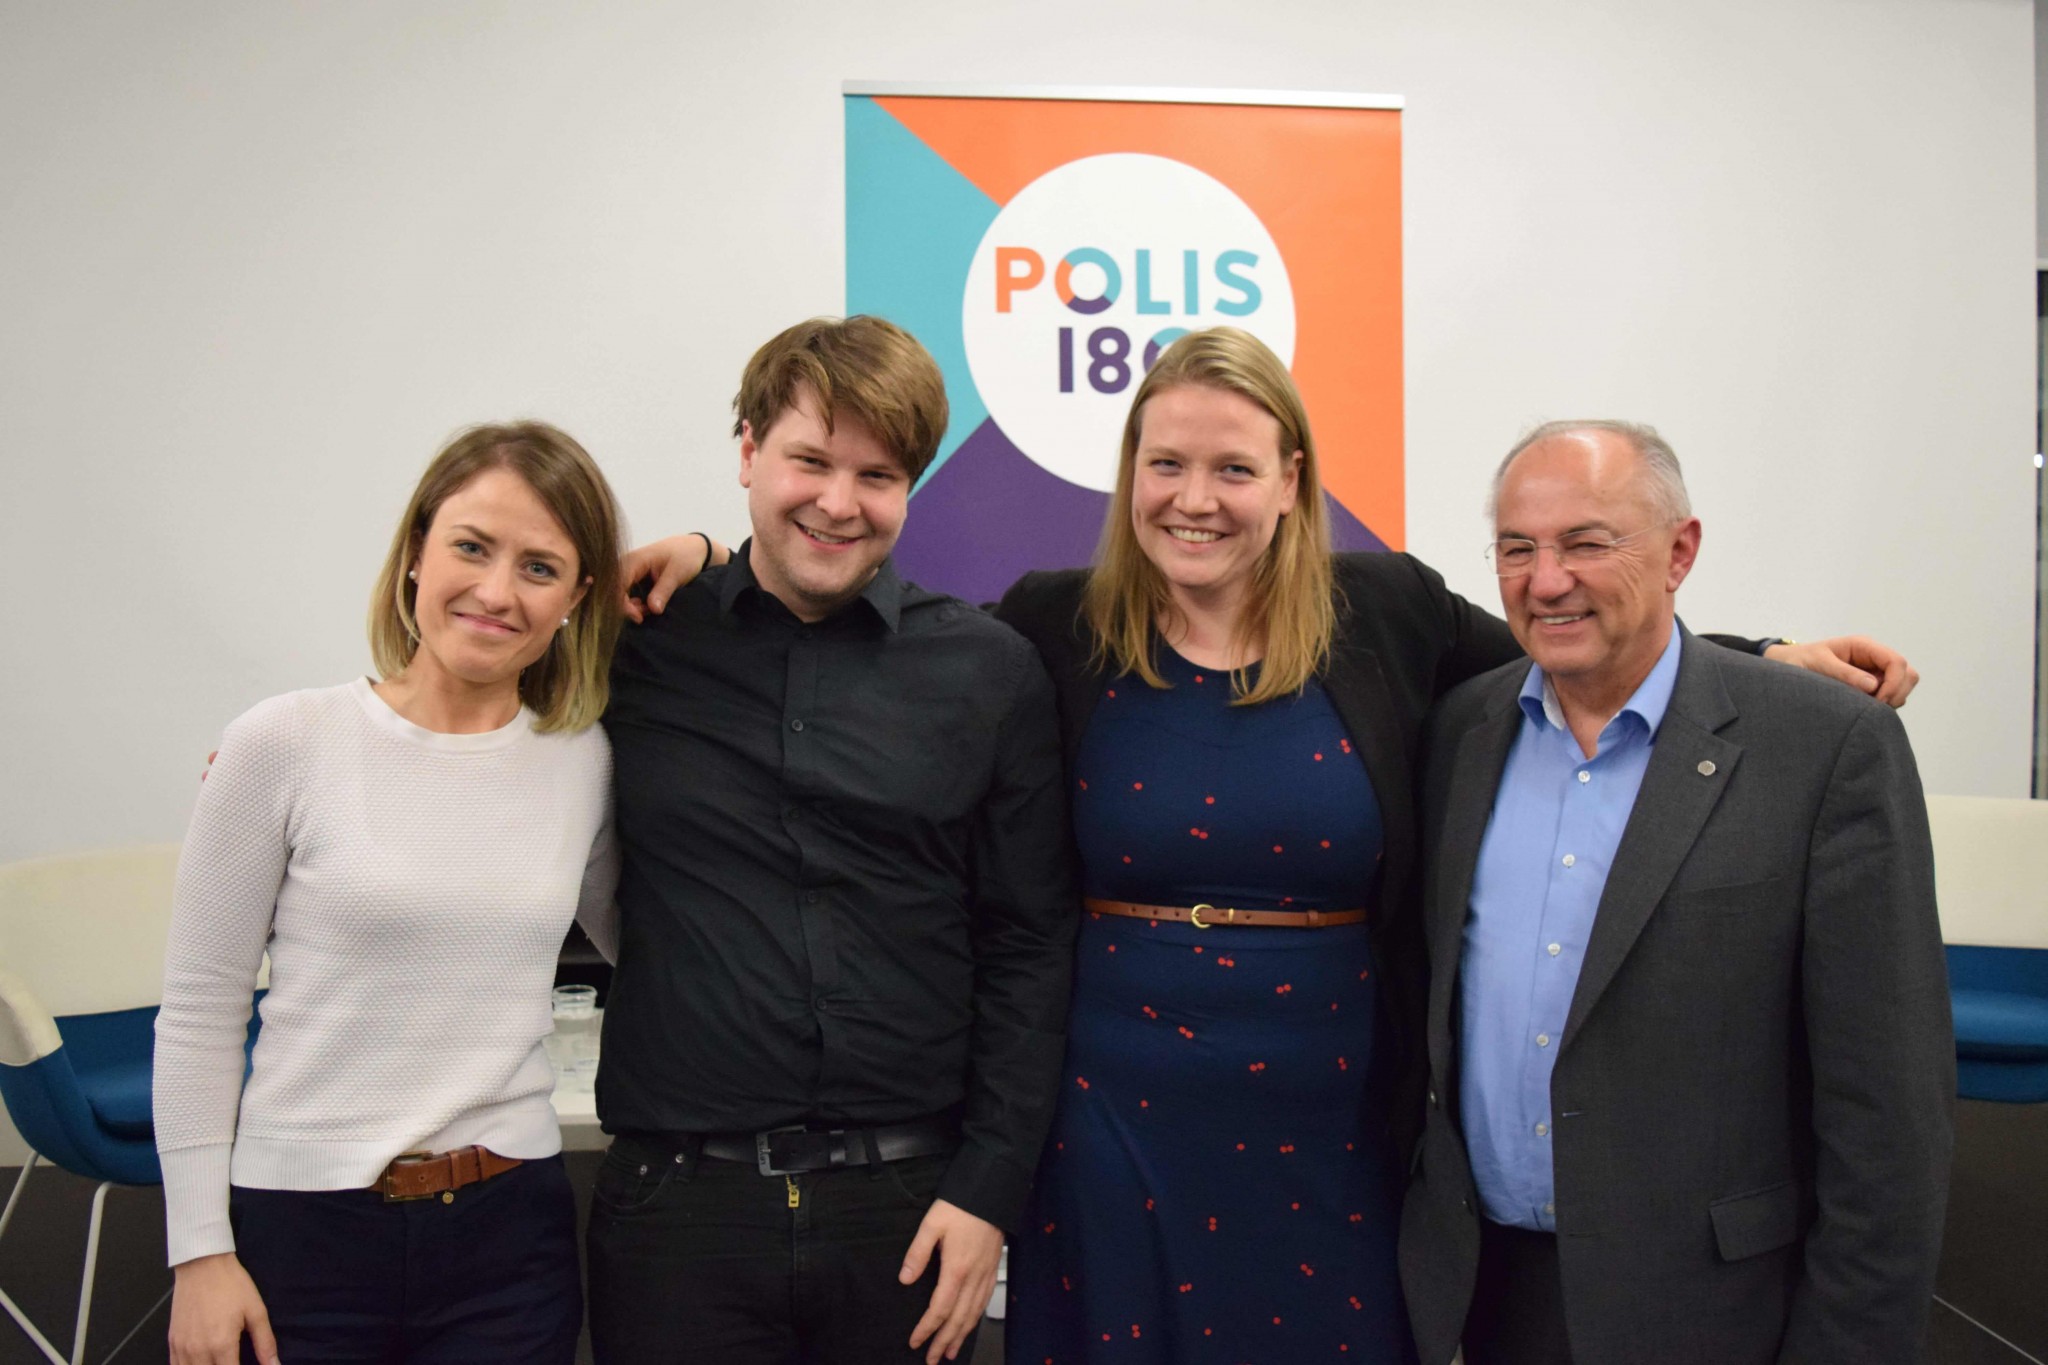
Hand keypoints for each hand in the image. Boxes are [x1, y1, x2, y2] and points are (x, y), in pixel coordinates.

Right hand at [168, 1253, 277, 1364]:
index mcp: (221, 1346)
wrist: (202, 1265)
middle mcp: (198, 1352)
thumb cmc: (232, 1285)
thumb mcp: (256, 1311)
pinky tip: (201, 1363)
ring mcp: (181, 1348)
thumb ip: (265, 1342)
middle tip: (233, 1361)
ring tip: (220, 1362)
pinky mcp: (172, 1342)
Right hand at [619, 534, 725, 622]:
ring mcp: (627, 571)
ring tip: (649, 610)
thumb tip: (653, 610)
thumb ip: (664, 590)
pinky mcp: (632, 577)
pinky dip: (634, 604)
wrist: (691, 547)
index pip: (618, 585)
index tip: (639, 618)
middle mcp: (625, 564)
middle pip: (614, 591)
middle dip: (626, 608)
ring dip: (631, 607)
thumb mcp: (677, 573)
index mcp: (634, 560)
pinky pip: (626, 593)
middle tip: (644, 616)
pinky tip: (647, 606)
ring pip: (619, 594)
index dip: (623, 605)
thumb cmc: (685, 556)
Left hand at [900, 1198, 1001, 1363]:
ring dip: (961, 1336)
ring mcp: (986, 1274)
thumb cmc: (961, 1204)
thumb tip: (905, 1279)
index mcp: (956, 1268)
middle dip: (943, 1342)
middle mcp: (973, 1277)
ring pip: (973, 1314)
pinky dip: (975, 1319)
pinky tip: (969, 1325)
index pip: (940, 1308)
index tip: (915, 1342)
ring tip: (950, 1352)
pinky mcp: (992, 1268)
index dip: (927, 1329)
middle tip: (932, 1360)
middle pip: (958, 1319)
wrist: (992, 1190)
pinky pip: (984, 1302)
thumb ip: (917, 1253)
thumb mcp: (932, 1223)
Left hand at [1764, 636, 1918, 707]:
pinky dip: (1882, 706)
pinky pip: (1890, 697)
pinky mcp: (1871, 687)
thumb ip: (1844, 673)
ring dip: (1890, 700)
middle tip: (1873, 707)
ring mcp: (1875, 673)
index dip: (1894, 683)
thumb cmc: (1799, 661)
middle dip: (1896, 693)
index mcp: (1864, 647)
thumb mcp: (1819, 664)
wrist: (1787, 667)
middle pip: (1908, 674)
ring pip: (1902, 687)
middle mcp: (1874, 659)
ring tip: (1863, 707)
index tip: (1877, 701)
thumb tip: (1873, 686)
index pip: (1897, 662)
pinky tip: (1861, 709)